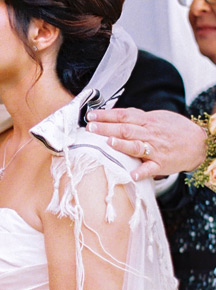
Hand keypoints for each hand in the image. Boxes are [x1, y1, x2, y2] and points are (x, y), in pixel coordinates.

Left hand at [86, 108, 207, 180]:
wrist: (199, 143)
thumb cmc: (174, 130)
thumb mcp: (157, 118)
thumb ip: (137, 118)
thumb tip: (116, 115)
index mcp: (148, 121)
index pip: (124, 116)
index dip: (107, 115)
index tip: (91, 115)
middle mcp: (150, 134)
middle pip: (126, 129)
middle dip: (107, 128)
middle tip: (91, 127)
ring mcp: (155, 150)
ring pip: (136, 146)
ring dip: (121, 144)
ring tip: (108, 142)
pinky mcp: (161, 164)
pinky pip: (150, 168)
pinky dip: (141, 171)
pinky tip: (132, 174)